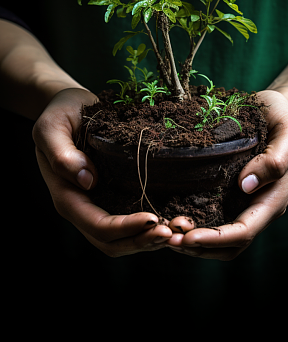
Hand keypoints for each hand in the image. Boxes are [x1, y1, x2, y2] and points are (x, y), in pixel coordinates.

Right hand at [32, 88, 170, 256]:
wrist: (68, 107)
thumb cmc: (60, 114)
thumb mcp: (51, 127)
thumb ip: (61, 155)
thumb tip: (88, 180)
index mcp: (67, 195)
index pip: (97, 225)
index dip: (124, 228)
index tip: (153, 219)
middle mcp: (82, 206)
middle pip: (110, 242)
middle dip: (141, 242)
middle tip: (171, 233)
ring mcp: (97, 203)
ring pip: (121, 239)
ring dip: (147, 241)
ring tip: (175, 233)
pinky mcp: (111, 195)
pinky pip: (129, 222)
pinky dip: (148, 228)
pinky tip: (170, 220)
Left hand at [166, 89, 287, 259]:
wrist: (276, 109)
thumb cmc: (283, 118)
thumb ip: (275, 160)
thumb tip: (247, 185)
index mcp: (272, 198)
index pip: (244, 231)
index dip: (216, 238)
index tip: (188, 237)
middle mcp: (257, 206)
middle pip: (229, 244)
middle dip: (199, 247)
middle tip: (167, 238)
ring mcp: (243, 201)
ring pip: (219, 238)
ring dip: (193, 242)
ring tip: (165, 232)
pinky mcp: (230, 192)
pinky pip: (212, 216)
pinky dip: (193, 223)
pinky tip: (171, 215)